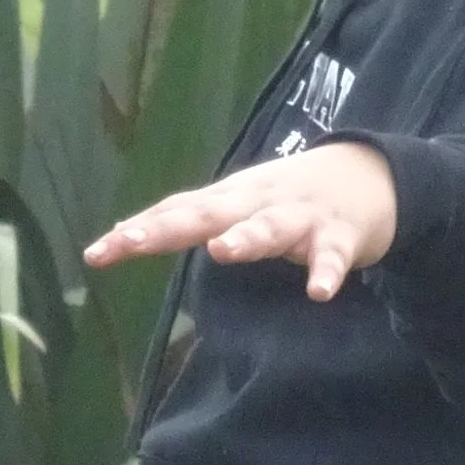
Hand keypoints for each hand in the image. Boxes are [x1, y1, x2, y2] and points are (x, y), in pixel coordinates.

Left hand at [85, 142, 399, 302]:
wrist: (368, 173)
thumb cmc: (289, 197)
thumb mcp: (236, 202)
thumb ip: (188, 217)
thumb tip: (125, 230)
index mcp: (229, 198)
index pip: (176, 212)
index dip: (138, 231)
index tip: (96, 255)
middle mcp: (257, 202)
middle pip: (209, 213)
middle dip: (170, 227)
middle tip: (134, 242)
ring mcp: (300, 216)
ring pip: (269, 227)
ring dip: (247, 238)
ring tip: (223, 252)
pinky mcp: (340, 235)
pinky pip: (333, 256)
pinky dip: (327, 272)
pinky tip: (318, 292)